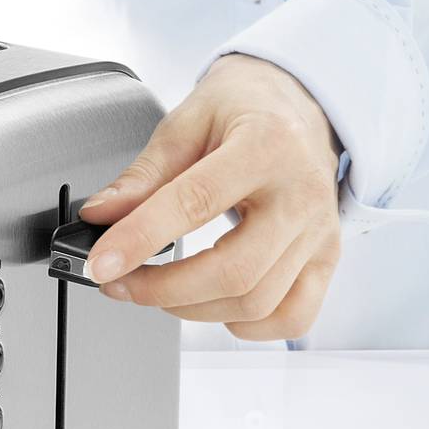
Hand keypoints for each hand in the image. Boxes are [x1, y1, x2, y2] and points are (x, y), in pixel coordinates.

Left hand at [77, 54, 345, 342]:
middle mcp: (301, 193)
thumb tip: (102, 216)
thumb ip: (144, 173)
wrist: (299, 103)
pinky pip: (292, 317)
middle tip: (121, 282)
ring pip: (257, 301)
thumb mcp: (188, 120)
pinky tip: (216, 303)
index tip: (102, 262)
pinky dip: (247, 325)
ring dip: (193, 309)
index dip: (141, 238)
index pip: (197, 202)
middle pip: (234, 270)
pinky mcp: (326, 257)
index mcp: (267, 145)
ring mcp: (318, 231)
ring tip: (158, 289)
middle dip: (164, 289)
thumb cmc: (247, 107)